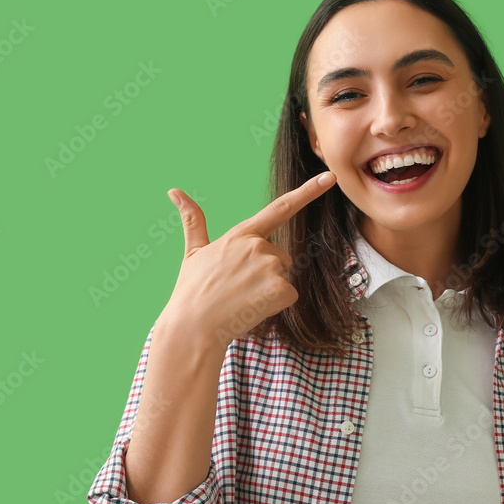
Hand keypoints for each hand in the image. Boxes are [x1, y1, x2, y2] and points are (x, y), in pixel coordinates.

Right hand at [157, 171, 337, 349]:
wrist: (193, 326)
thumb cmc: (192, 291)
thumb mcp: (193, 252)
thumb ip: (193, 220)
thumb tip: (173, 190)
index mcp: (241, 234)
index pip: (280, 207)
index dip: (308, 191)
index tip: (329, 177)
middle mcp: (258, 245)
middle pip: (282, 258)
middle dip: (267, 273)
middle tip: (239, 288)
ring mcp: (270, 266)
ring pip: (284, 278)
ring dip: (269, 290)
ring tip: (242, 299)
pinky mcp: (280, 288)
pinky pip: (289, 296)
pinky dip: (275, 305)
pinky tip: (252, 308)